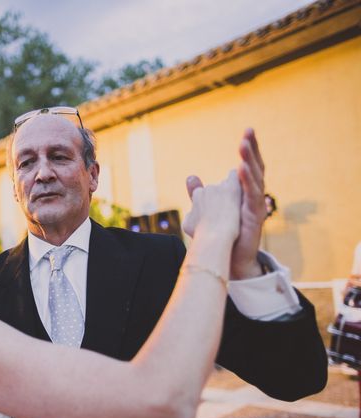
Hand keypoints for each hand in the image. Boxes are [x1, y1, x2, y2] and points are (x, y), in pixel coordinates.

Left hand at [185, 129, 266, 279]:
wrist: (230, 259)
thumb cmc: (224, 234)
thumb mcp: (208, 208)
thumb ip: (200, 192)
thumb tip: (191, 176)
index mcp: (243, 191)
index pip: (248, 164)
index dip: (249, 148)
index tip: (247, 131)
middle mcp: (252, 195)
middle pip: (255, 167)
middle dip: (252, 148)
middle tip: (249, 130)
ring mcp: (255, 206)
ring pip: (255, 178)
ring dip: (249, 160)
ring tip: (243, 144)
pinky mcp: (255, 217)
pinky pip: (252, 197)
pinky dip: (247, 182)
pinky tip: (241, 169)